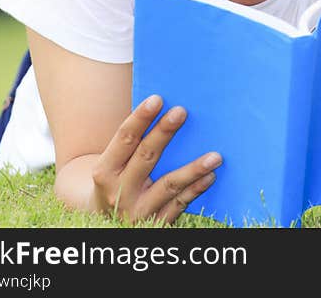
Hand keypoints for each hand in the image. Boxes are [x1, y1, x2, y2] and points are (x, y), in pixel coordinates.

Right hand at [89, 94, 222, 223]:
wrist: (107, 220)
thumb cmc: (118, 180)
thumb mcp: (115, 164)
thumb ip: (135, 143)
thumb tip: (168, 108)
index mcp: (105, 171)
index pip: (124, 139)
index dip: (140, 118)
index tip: (157, 99)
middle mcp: (119, 192)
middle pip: (146, 157)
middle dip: (163, 133)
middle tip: (182, 111)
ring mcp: (139, 210)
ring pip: (169, 185)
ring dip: (193, 169)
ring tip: (215, 156)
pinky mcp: (156, 223)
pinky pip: (180, 204)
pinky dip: (196, 189)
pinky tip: (211, 176)